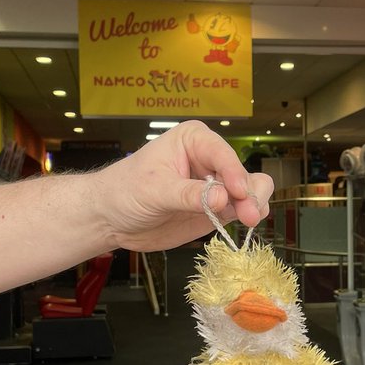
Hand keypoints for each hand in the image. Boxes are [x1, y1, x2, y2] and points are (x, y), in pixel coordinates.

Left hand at [92, 120, 273, 251]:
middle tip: (248, 215)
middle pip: (243, 173)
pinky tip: (242, 224)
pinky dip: (247, 217)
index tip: (238, 193)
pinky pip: (242, 210)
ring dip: (253, 206)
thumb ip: (188, 195)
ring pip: (251, 191)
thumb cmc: (125, 191)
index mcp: (194, 140)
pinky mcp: (217, 209)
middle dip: (248, 194)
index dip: (234, 173)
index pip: (222, 154)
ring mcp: (216, 186)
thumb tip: (221, 198)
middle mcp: (210, 160)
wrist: (111, 218)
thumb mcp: (154, 191)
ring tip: (248, 220)